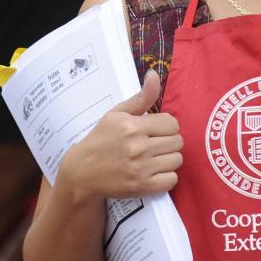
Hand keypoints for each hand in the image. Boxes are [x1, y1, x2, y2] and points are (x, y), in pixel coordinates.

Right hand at [58, 70, 182, 203]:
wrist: (83, 172)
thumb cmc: (101, 140)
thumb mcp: (116, 114)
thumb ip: (141, 97)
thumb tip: (155, 74)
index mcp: (133, 126)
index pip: (172, 123)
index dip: (165, 126)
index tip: (155, 131)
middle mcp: (138, 146)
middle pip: (177, 142)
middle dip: (168, 142)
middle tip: (155, 145)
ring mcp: (141, 168)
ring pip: (177, 160)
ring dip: (168, 159)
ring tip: (154, 158)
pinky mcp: (143, 186)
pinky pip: (172, 179)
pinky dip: (166, 177)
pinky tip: (154, 172)